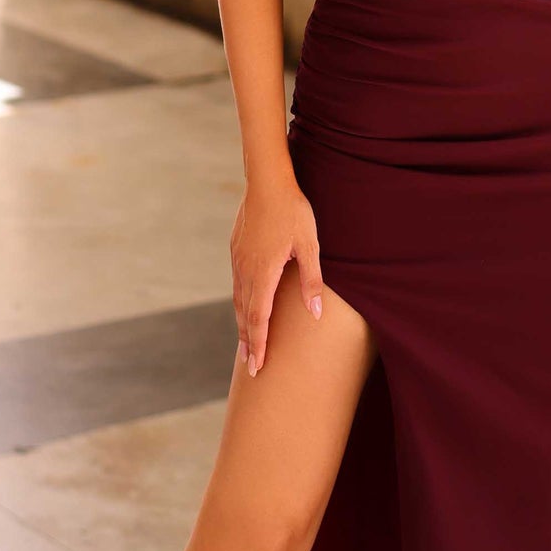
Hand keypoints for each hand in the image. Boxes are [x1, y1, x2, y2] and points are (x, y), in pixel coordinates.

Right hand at [229, 168, 323, 375]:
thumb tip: (315, 312)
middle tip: (251, 368)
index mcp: (263, 273)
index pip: (259, 319)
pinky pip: (236, 285)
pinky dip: (240, 305)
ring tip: (246, 345)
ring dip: (242, 326)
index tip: (258, 367)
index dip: (260, 344)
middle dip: (249, 343)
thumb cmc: (293, 212)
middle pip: (244, 316)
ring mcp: (238, 261)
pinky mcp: (236, 250)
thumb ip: (312, 281)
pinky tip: (244, 308)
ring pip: (238, 301)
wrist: (266, 182)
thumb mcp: (309, 246)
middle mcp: (246, 271)